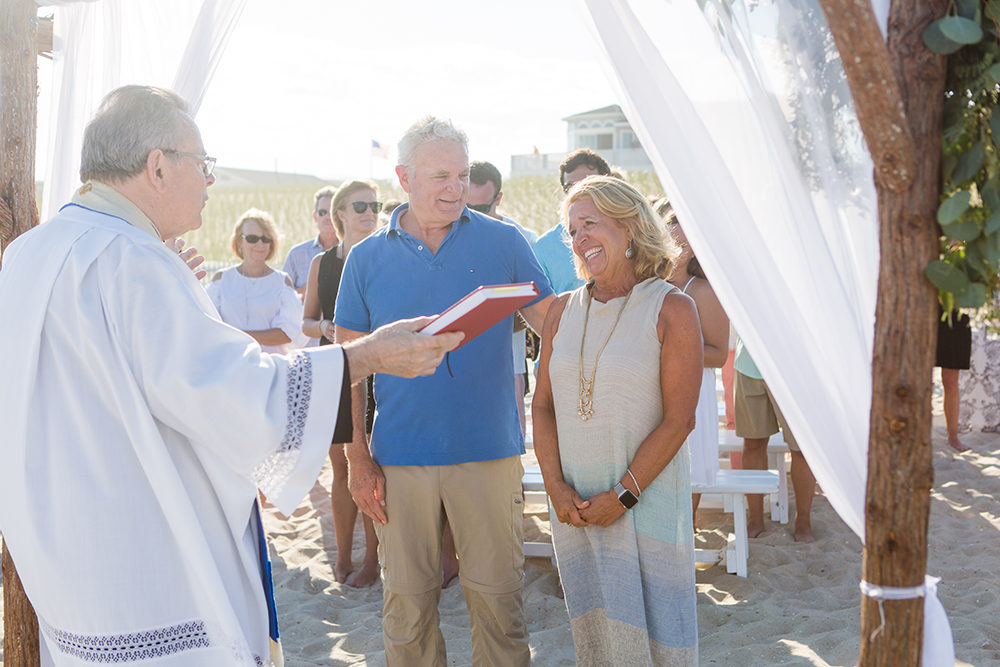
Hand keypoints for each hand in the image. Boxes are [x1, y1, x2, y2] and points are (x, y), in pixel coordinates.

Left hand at [166, 237, 205, 280]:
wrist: (162, 286)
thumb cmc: (163, 265)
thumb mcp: (168, 251)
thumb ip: (171, 244)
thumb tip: (173, 235)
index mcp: (167, 257)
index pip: (172, 249)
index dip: (178, 245)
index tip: (182, 240)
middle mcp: (172, 265)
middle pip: (181, 259)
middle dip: (188, 253)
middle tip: (195, 249)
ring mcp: (178, 275)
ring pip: (187, 268)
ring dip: (195, 263)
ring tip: (202, 258)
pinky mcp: (184, 284)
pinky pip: (192, 280)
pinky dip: (198, 275)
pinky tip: (204, 272)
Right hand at [344, 316, 463, 382]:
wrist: (370, 356)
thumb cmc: (385, 337)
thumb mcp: (403, 325)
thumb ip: (422, 322)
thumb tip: (438, 319)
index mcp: (418, 343)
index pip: (444, 341)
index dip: (455, 336)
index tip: (462, 333)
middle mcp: (420, 358)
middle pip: (443, 350)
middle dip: (450, 343)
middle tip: (455, 336)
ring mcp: (417, 368)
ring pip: (438, 360)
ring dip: (442, 352)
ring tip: (443, 343)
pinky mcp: (413, 374)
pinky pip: (430, 368)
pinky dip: (433, 361)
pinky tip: (431, 353)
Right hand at [347, 452, 386, 524]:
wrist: (357, 459)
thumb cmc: (371, 467)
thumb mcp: (380, 479)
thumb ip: (381, 492)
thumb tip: (382, 504)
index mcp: (366, 492)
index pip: (374, 508)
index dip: (380, 515)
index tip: (385, 521)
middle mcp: (358, 494)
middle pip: (367, 509)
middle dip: (374, 517)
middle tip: (381, 523)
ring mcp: (353, 492)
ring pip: (361, 507)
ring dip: (369, 513)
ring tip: (375, 518)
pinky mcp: (351, 489)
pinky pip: (358, 502)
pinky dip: (363, 507)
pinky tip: (368, 508)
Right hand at [547, 479, 589, 526]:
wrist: (554, 488)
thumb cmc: (564, 490)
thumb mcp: (574, 494)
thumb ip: (580, 502)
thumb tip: (588, 504)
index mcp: (568, 508)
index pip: (577, 521)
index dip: (584, 523)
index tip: (589, 522)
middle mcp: (563, 514)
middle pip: (575, 523)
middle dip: (581, 522)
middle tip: (587, 518)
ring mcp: (560, 516)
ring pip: (571, 523)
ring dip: (577, 521)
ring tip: (581, 514)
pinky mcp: (559, 517)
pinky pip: (567, 521)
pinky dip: (572, 519)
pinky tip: (574, 514)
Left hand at [578, 490, 626, 526]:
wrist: (617, 500)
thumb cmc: (604, 497)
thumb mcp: (591, 500)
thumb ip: (585, 506)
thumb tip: (583, 508)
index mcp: (586, 513)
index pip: (578, 515)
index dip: (580, 511)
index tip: (582, 509)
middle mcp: (591, 520)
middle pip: (585, 520)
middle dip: (586, 516)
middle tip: (590, 510)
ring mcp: (598, 523)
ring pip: (593, 522)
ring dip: (594, 518)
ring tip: (599, 511)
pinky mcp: (605, 524)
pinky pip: (600, 523)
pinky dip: (601, 519)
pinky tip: (604, 513)